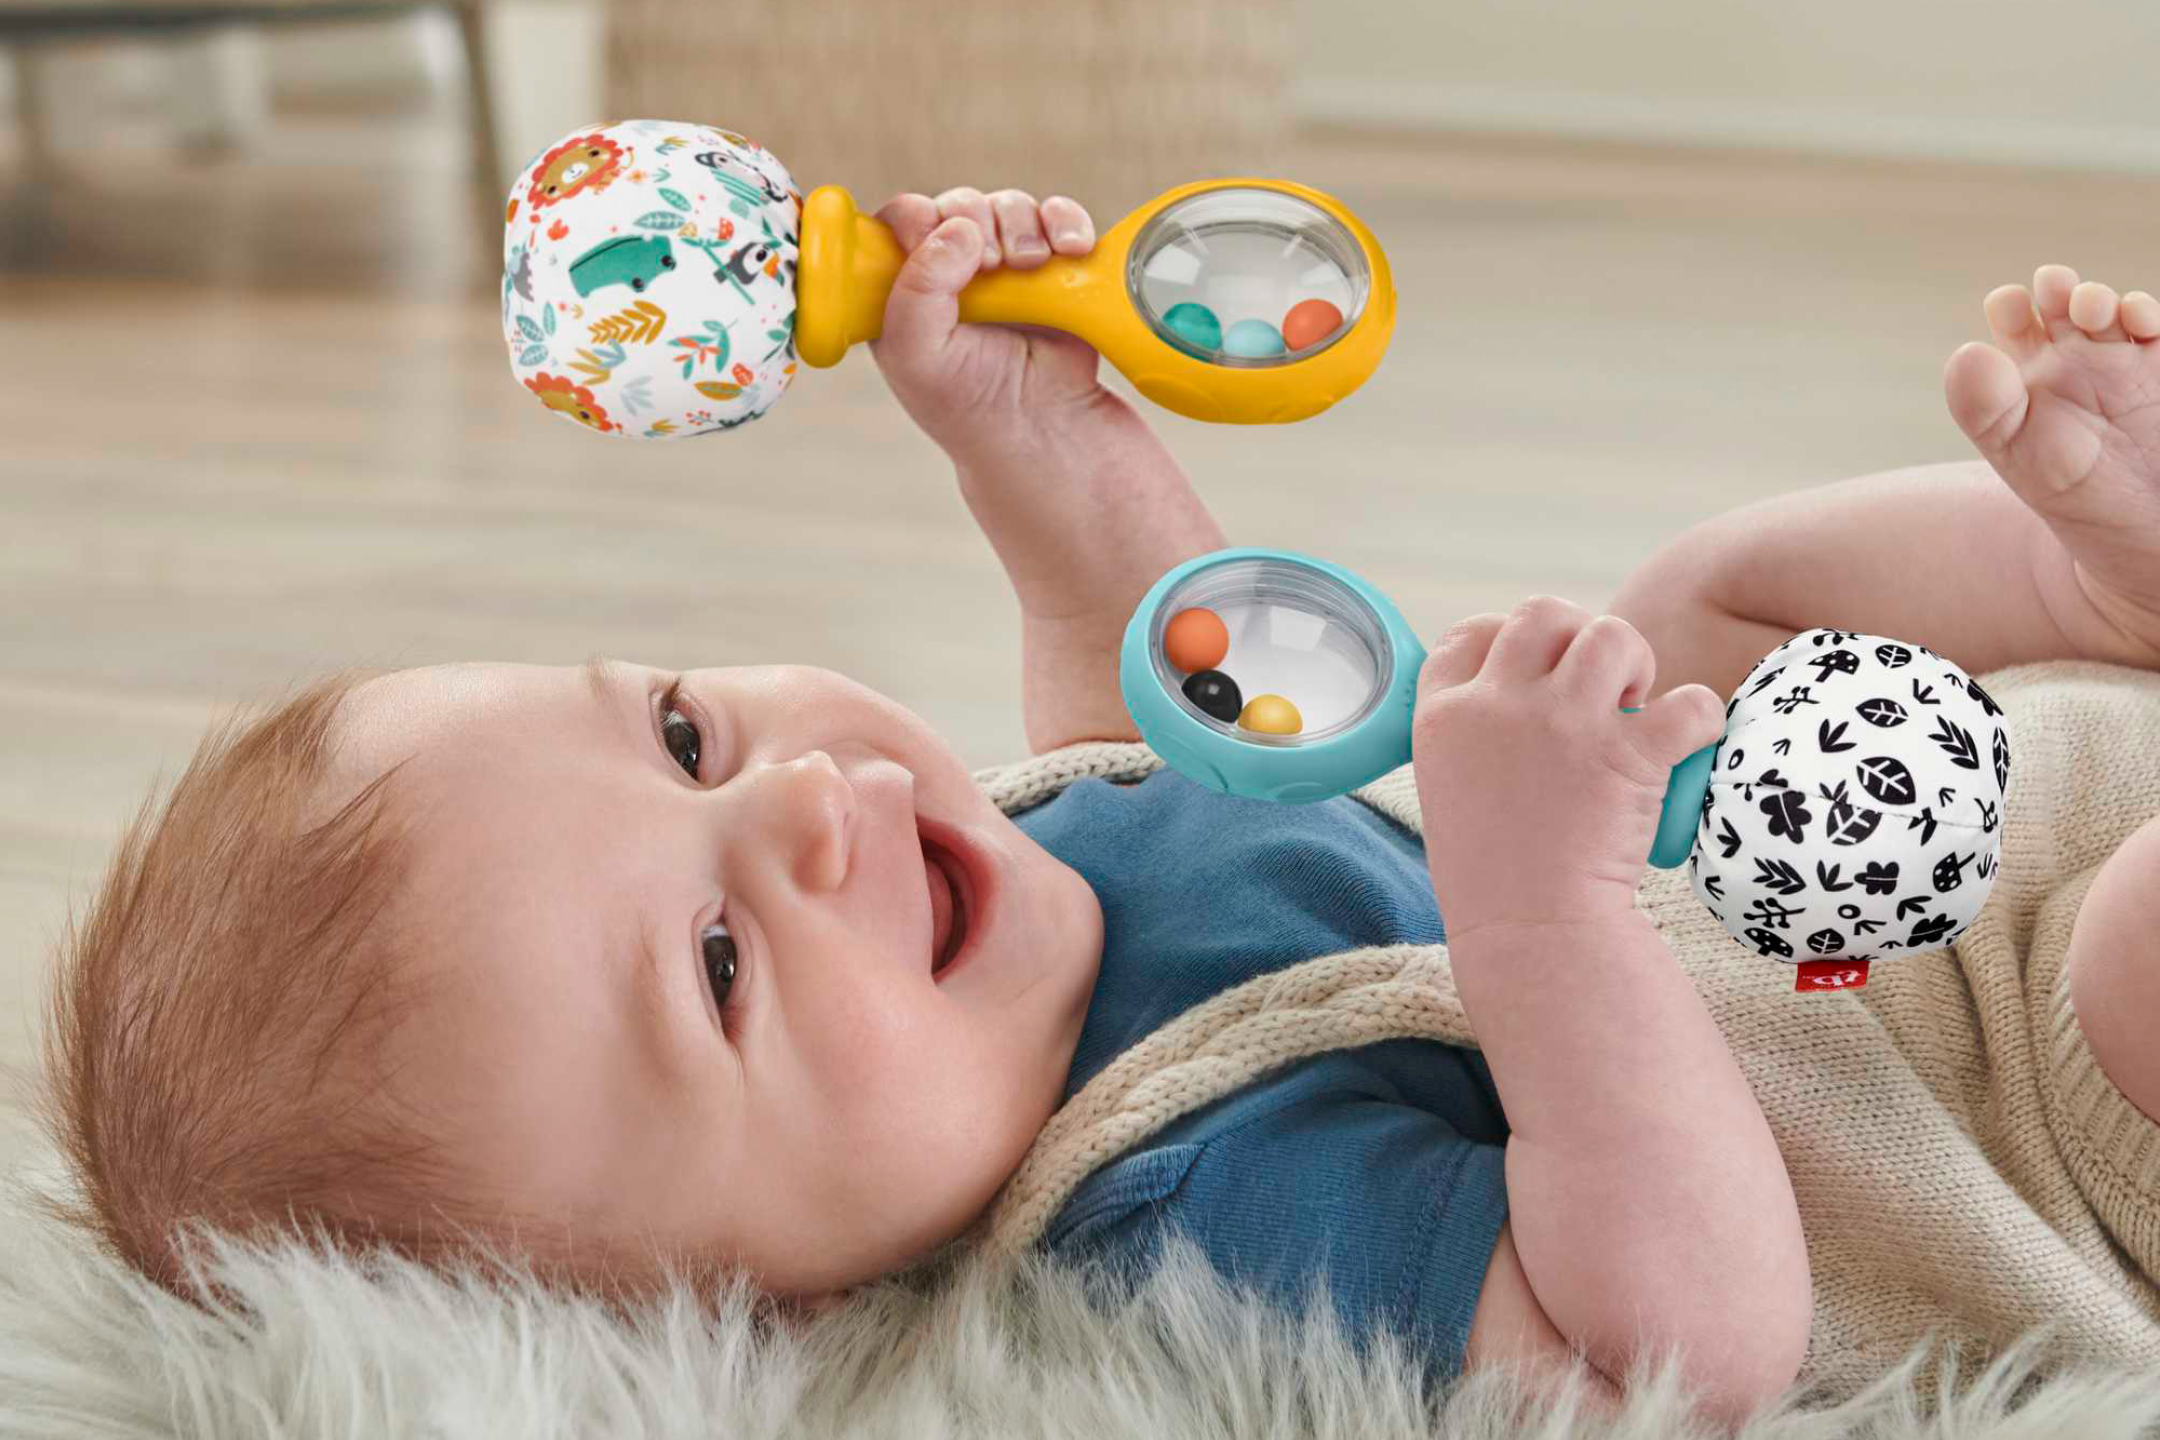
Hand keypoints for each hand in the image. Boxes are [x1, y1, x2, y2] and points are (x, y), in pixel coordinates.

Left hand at [869, 187, 1108, 461]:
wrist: (1045, 432)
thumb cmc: (970, 405)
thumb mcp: (916, 356)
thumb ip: (916, 289)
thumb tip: (959, 229)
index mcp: (906, 288)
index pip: (901, 221)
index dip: (921, 220)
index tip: (941, 246)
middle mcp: (953, 272)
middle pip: (959, 204)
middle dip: (977, 222)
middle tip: (993, 265)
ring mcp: (1007, 267)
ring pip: (1009, 206)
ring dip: (1022, 225)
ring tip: (1032, 266)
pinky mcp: (1055, 269)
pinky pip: (1058, 218)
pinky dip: (1066, 222)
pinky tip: (1071, 248)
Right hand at [1412, 597, 1725, 939]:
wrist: (1531, 933)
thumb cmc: (1496, 877)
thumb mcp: (1452, 791)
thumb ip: (1478, 736)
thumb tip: (1528, 695)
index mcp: (1444, 717)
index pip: (1470, 633)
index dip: (1511, 639)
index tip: (1537, 672)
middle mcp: (1498, 707)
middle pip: (1544, 614)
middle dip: (1580, 637)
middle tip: (1599, 693)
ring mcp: (1561, 725)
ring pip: (1612, 634)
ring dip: (1634, 664)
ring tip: (1636, 711)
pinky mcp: (1627, 754)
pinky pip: (1688, 700)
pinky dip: (1699, 716)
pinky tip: (1687, 743)